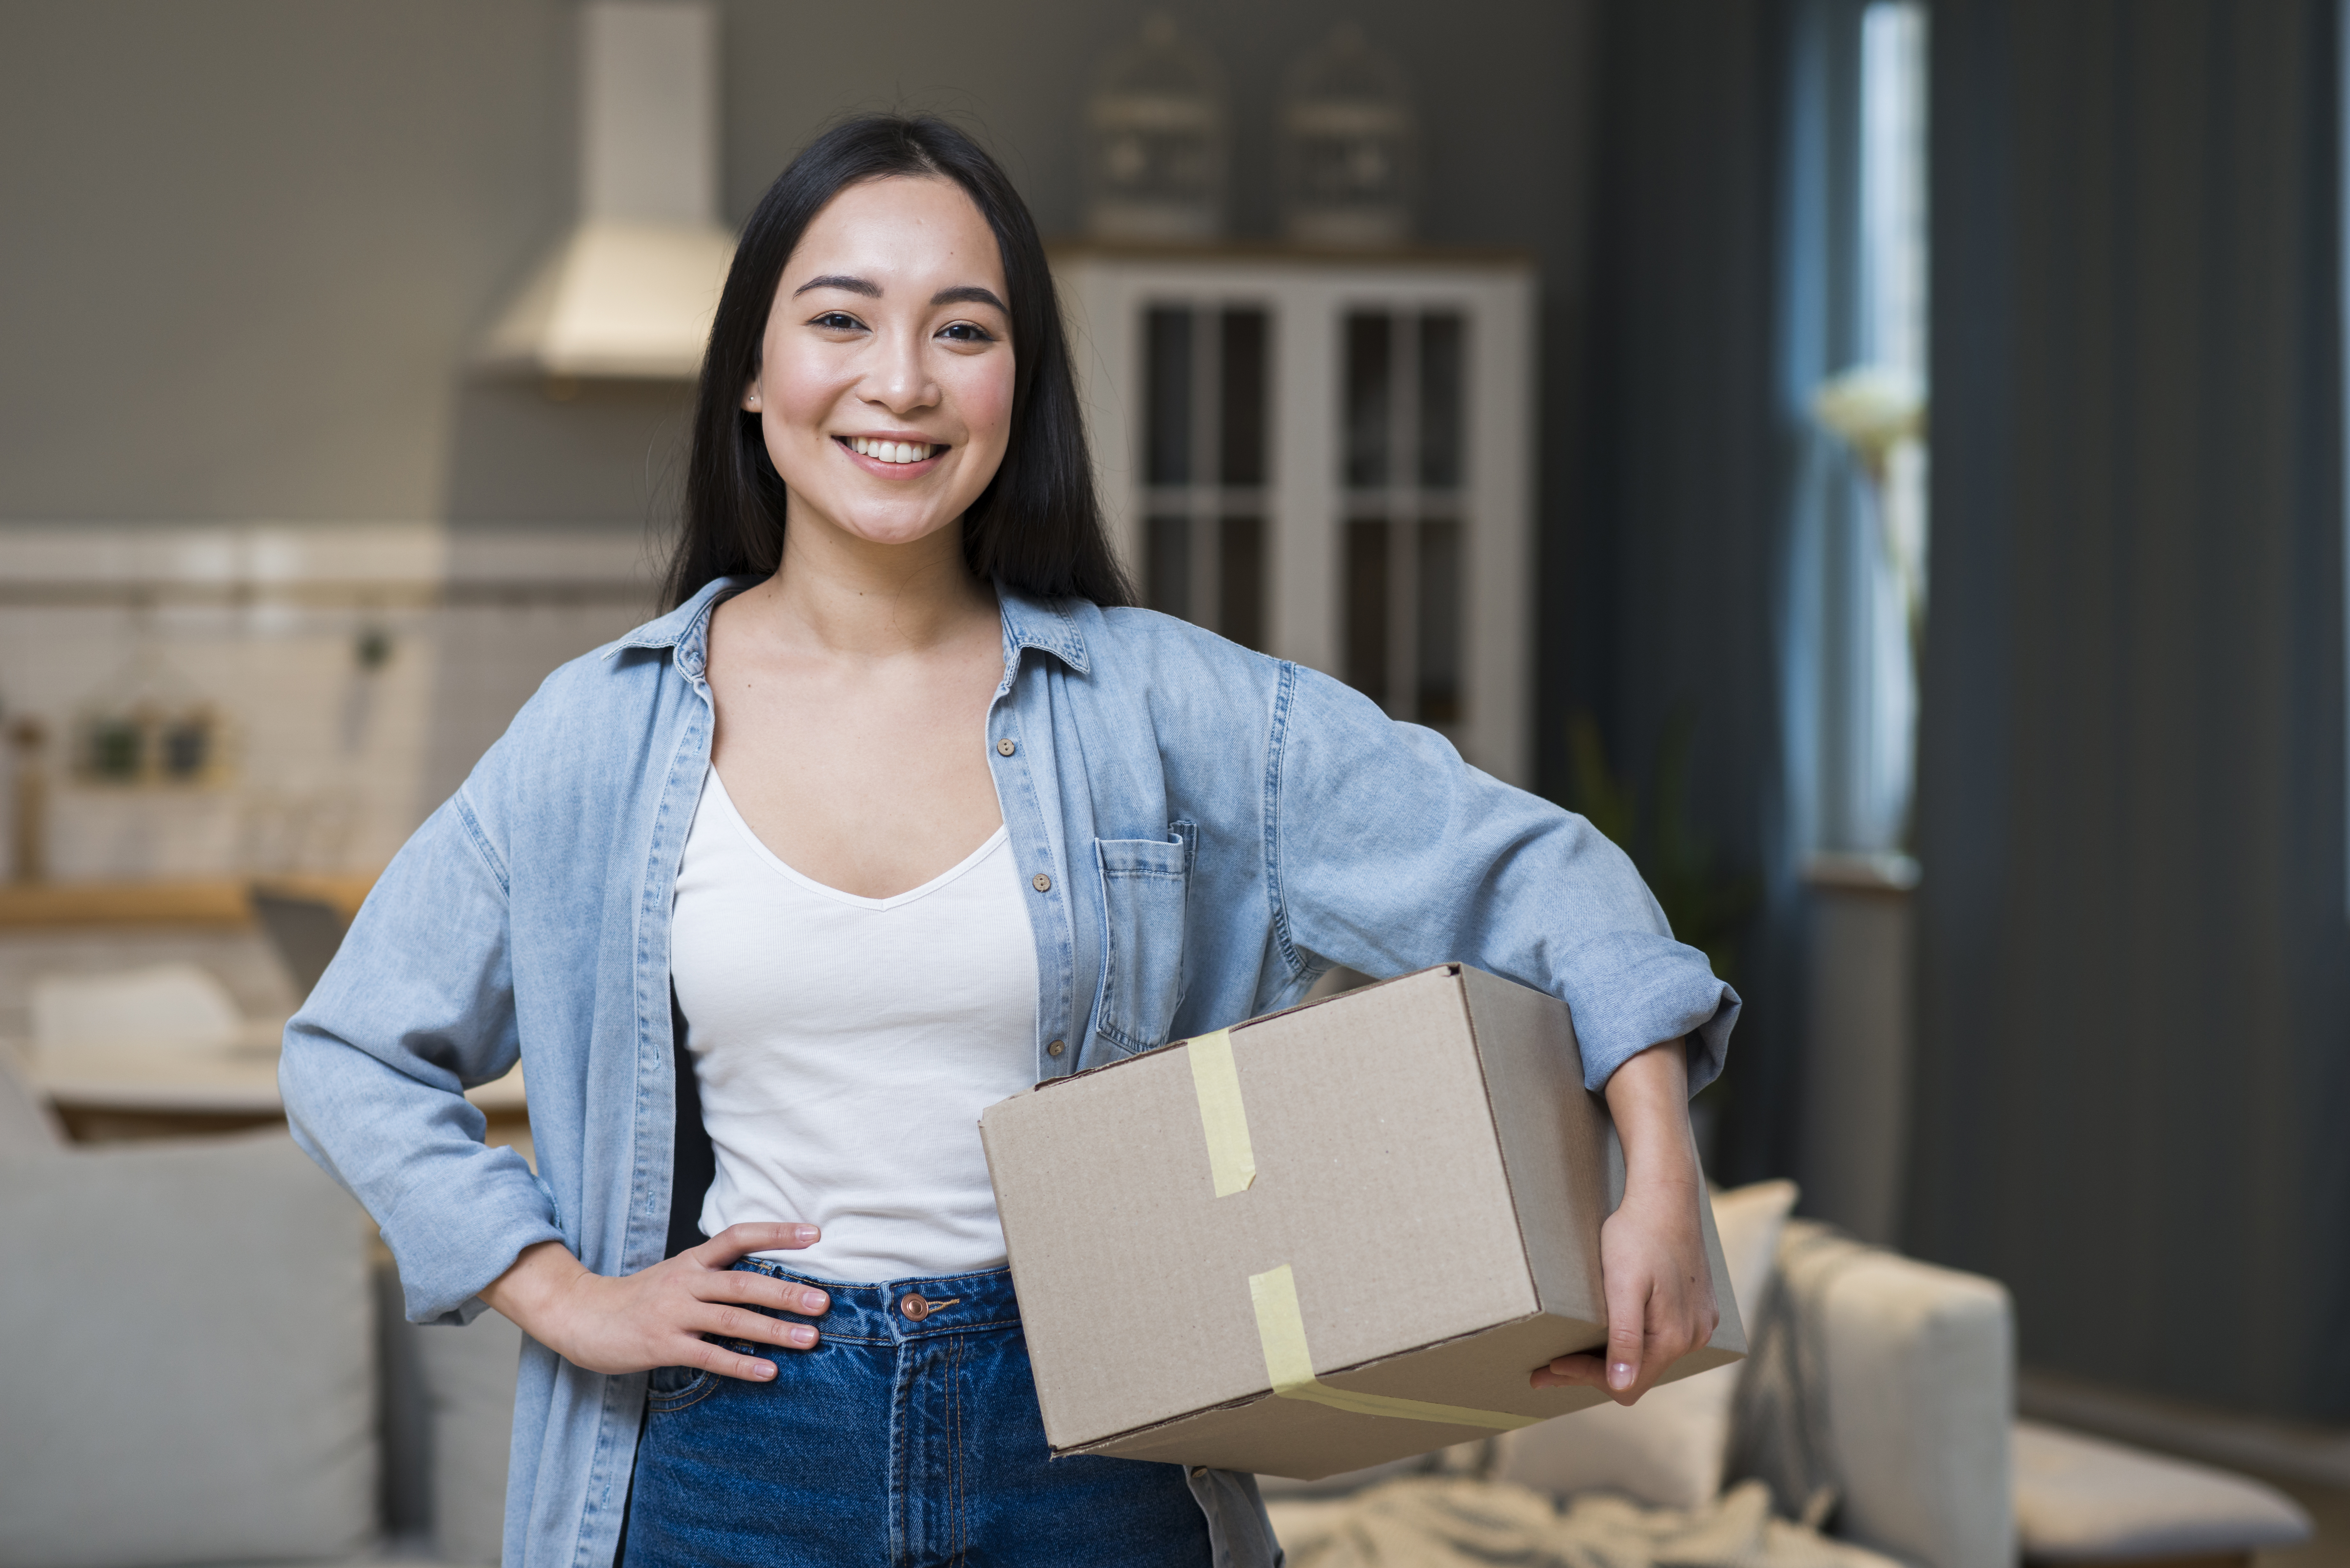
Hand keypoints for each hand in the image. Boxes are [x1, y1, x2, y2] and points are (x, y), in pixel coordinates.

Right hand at [477, 1222, 831, 1382]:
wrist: (580, 1315)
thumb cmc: (638, 1298)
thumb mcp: (676, 1274)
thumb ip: (714, 1275)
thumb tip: (767, 1279)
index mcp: (692, 1260)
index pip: (738, 1236)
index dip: (777, 1232)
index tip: (815, 1233)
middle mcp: (685, 1282)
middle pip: (743, 1282)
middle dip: (786, 1292)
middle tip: (824, 1301)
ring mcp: (673, 1314)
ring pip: (731, 1320)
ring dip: (774, 1330)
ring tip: (810, 1338)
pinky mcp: (661, 1345)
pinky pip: (708, 1356)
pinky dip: (741, 1364)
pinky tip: (769, 1373)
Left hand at [1529, 1039, 1718, 1404]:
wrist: (1665, 1194)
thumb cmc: (1637, 1234)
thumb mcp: (1623, 1285)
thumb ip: (1624, 1338)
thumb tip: (1621, 1387)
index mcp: (1676, 1337)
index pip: (1626, 1384)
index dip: (1585, 1377)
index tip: (1550, 1366)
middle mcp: (1695, 1337)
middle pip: (1637, 1375)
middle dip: (1590, 1373)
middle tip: (1545, 1371)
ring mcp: (1699, 1323)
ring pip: (1648, 1358)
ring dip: (1609, 1359)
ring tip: (1569, 1354)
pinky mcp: (1697, 1308)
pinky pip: (1660, 1338)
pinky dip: (1630, 1341)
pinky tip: (1605, 1333)